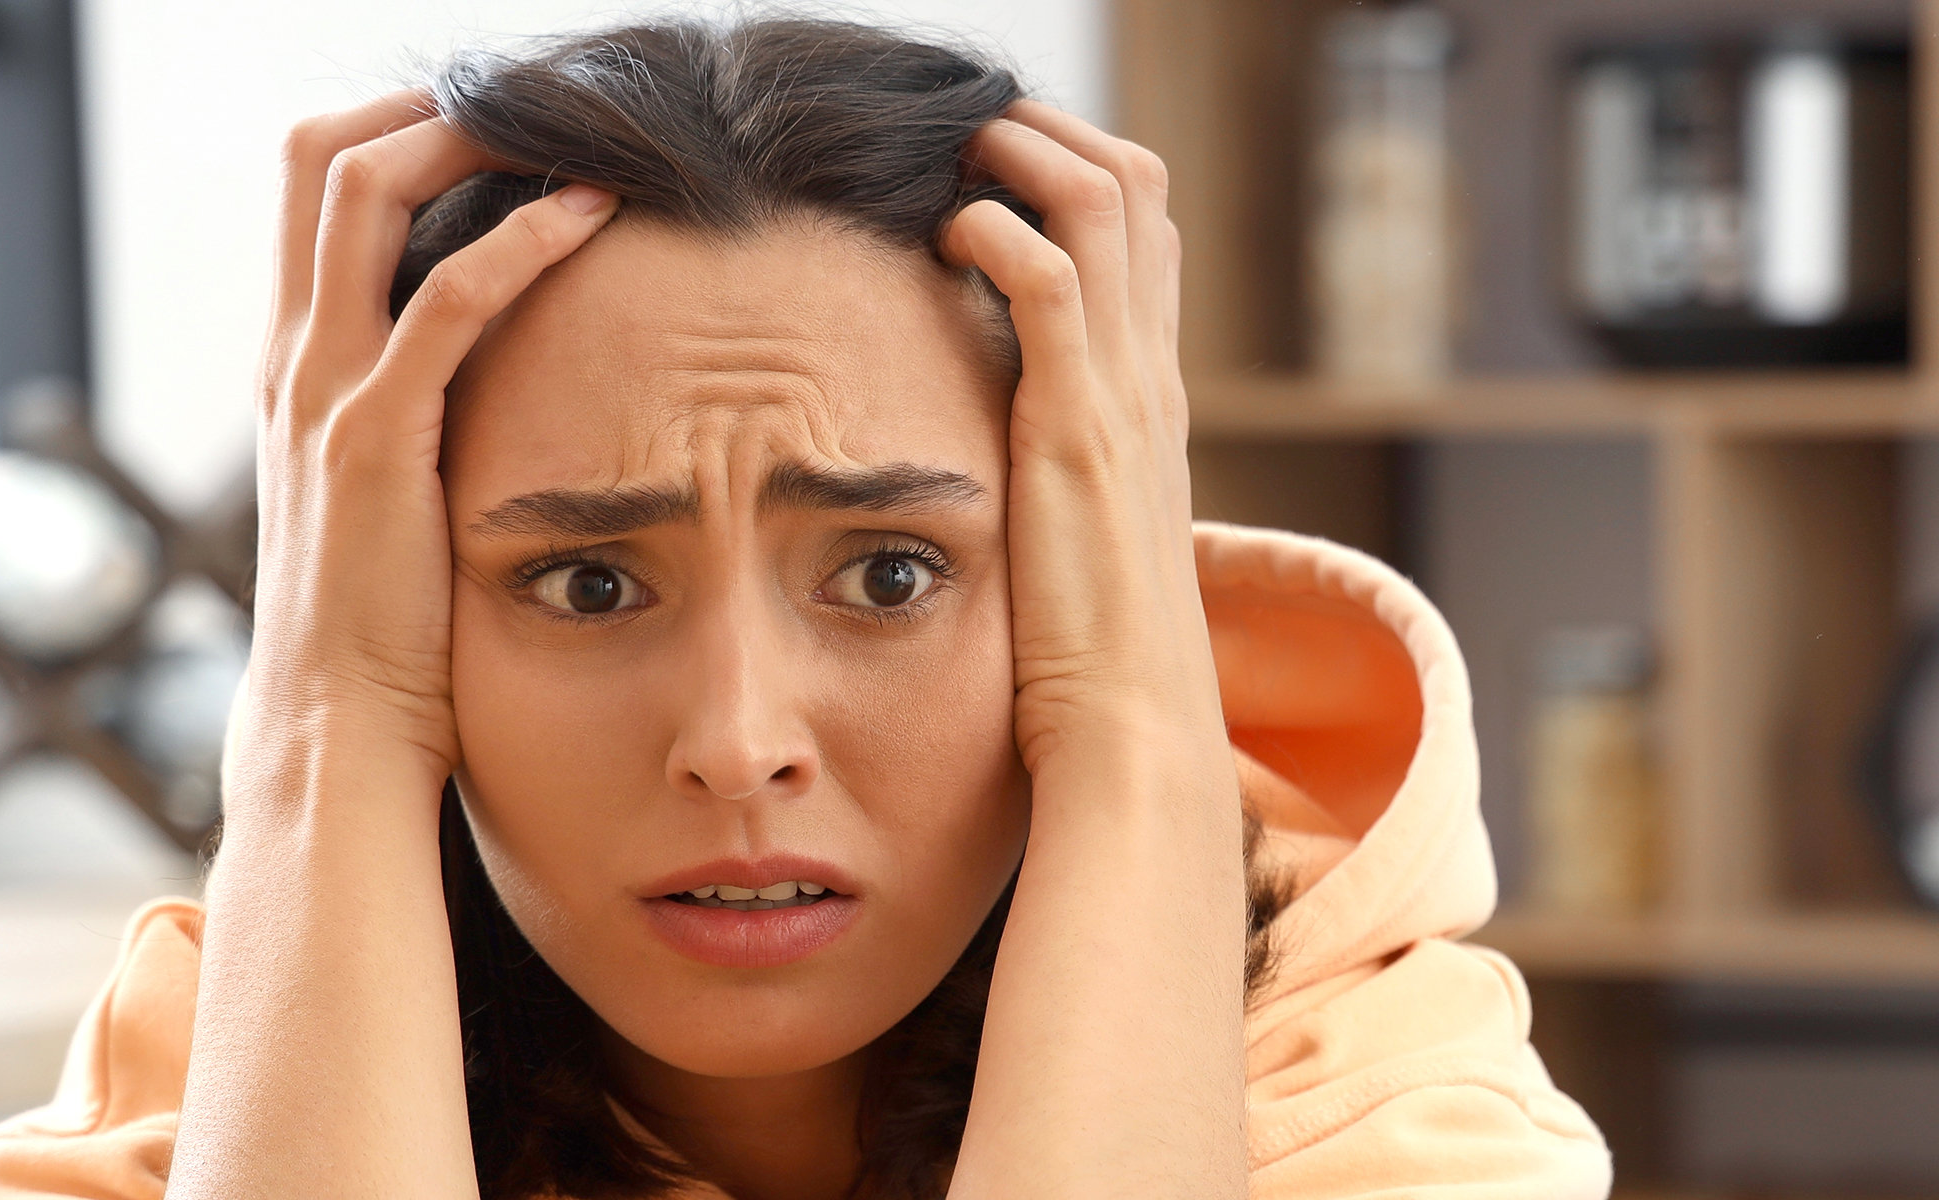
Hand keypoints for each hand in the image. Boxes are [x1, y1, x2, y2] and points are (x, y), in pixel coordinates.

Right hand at [170, 100, 617, 1199]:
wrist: (337, 745)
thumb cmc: (388, 634)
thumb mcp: (397, 502)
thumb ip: (428, 426)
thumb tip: (509, 378)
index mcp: (305, 368)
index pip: (323, 189)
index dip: (405, 127)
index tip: (507, 116)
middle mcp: (297, 361)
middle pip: (324, 156)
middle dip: (430, 100)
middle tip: (538, 87)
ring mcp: (324, 396)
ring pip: (362, 195)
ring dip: (470, 135)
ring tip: (569, 117)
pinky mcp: (373, 444)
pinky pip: (442, 305)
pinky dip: (517, 244)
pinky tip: (592, 215)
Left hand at [942, 100, 1224, 780]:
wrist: (1132, 735)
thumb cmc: (1087, 660)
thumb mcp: (1072, 542)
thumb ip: (1043, 480)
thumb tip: (982, 451)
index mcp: (1149, 402)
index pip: (1144, 240)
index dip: (1080, 175)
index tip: (1002, 162)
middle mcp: (1152, 381)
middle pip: (1139, 193)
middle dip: (1055, 135)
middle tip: (977, 126)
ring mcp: (1125, 398)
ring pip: (1105, 207)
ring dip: (1027, 155)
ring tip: (960, 148)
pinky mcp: (1079, 428)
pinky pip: (1052, 280)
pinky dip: (1000, 231)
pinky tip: (949, 233)